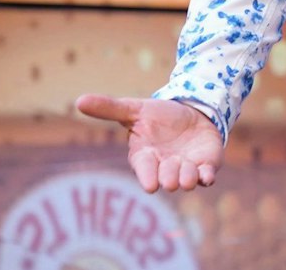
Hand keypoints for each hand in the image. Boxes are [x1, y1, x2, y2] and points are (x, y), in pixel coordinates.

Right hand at [76, 94, 224, 193]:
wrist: (192, 112)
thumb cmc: (160, 116)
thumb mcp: (135, 109)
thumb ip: (109, 108)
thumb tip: (78, 100)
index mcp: (145, 157)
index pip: (144, 170)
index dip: (148, 176)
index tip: (151, 185)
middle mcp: (165, 168)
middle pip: (167, 180)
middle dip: (170, 177)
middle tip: (173, 170)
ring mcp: (186, 169)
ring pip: (187, 181)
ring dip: (188, 178)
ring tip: (189, 172)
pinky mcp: (205, 166)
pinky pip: (207, 176)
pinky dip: (207, 177)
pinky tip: (207, 175)